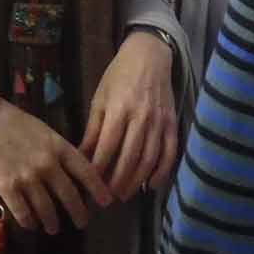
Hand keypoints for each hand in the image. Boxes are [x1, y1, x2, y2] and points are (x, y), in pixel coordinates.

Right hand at [0, 99, 113, 233]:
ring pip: (46, 208)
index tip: (107, 202)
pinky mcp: (7, 187)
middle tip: (81, 223)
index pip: (86, 171)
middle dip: (78, 213)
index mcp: (59, 147)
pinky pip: (22, 212)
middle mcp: (47, 164)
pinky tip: (31, 225)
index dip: (98, 189)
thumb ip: (60, 152)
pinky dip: (29, 221)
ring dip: (52, 222)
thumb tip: (74, 172)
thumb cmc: (16, 123)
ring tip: (53, 228)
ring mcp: (27, 177)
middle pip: (69, 196)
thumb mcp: (45, 132)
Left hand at [83, 31, 178, 199]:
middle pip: (129, 158)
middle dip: (117, 181)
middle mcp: (141, 118)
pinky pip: (170, 152)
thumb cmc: (119, 77)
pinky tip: (151, 185)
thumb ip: (93, 130)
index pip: (107, 148)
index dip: (98, 170)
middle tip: (107, 197)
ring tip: (124, 194)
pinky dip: (162, 171)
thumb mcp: (99, 99)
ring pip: (149, 159)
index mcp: (119, 110)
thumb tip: (81, 157)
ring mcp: (160, 122)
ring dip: (137, 180)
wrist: (150, 56)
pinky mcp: (173, 124)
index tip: (89, 186)